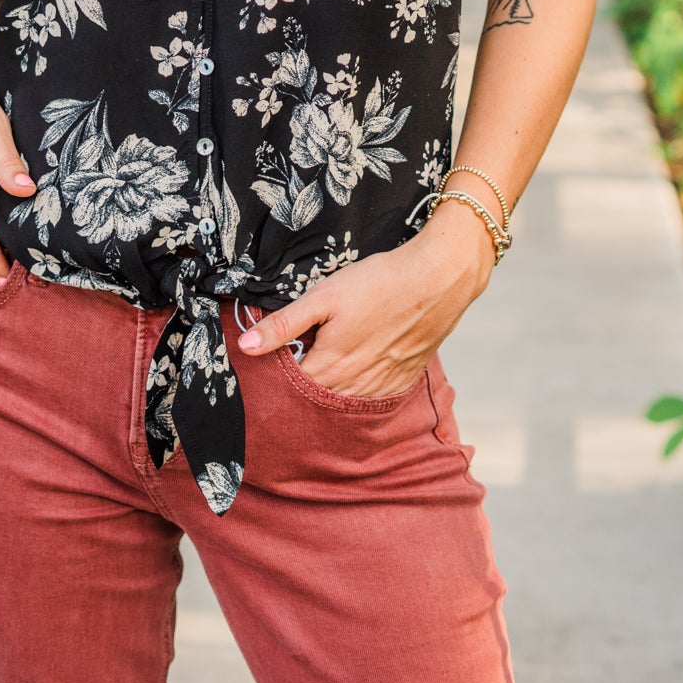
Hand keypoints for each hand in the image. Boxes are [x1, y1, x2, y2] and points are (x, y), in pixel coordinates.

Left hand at [236, 200, 493, 395]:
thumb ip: (284, 324)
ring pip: (344, 401)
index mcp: (330, 367)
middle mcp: (354, 386)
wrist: (438, 280)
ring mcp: (381, 386)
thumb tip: (244, 347)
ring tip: (321, 371)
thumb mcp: (324, 296)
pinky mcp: (402, 380)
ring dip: (329, 392)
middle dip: (300, 390)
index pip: (291, 388)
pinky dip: (357, 391)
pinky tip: (354, 374)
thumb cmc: (379, 283)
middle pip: (317, 399)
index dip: (275, 379)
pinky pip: (372, 398)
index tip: (264, 370)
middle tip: (292, 369)